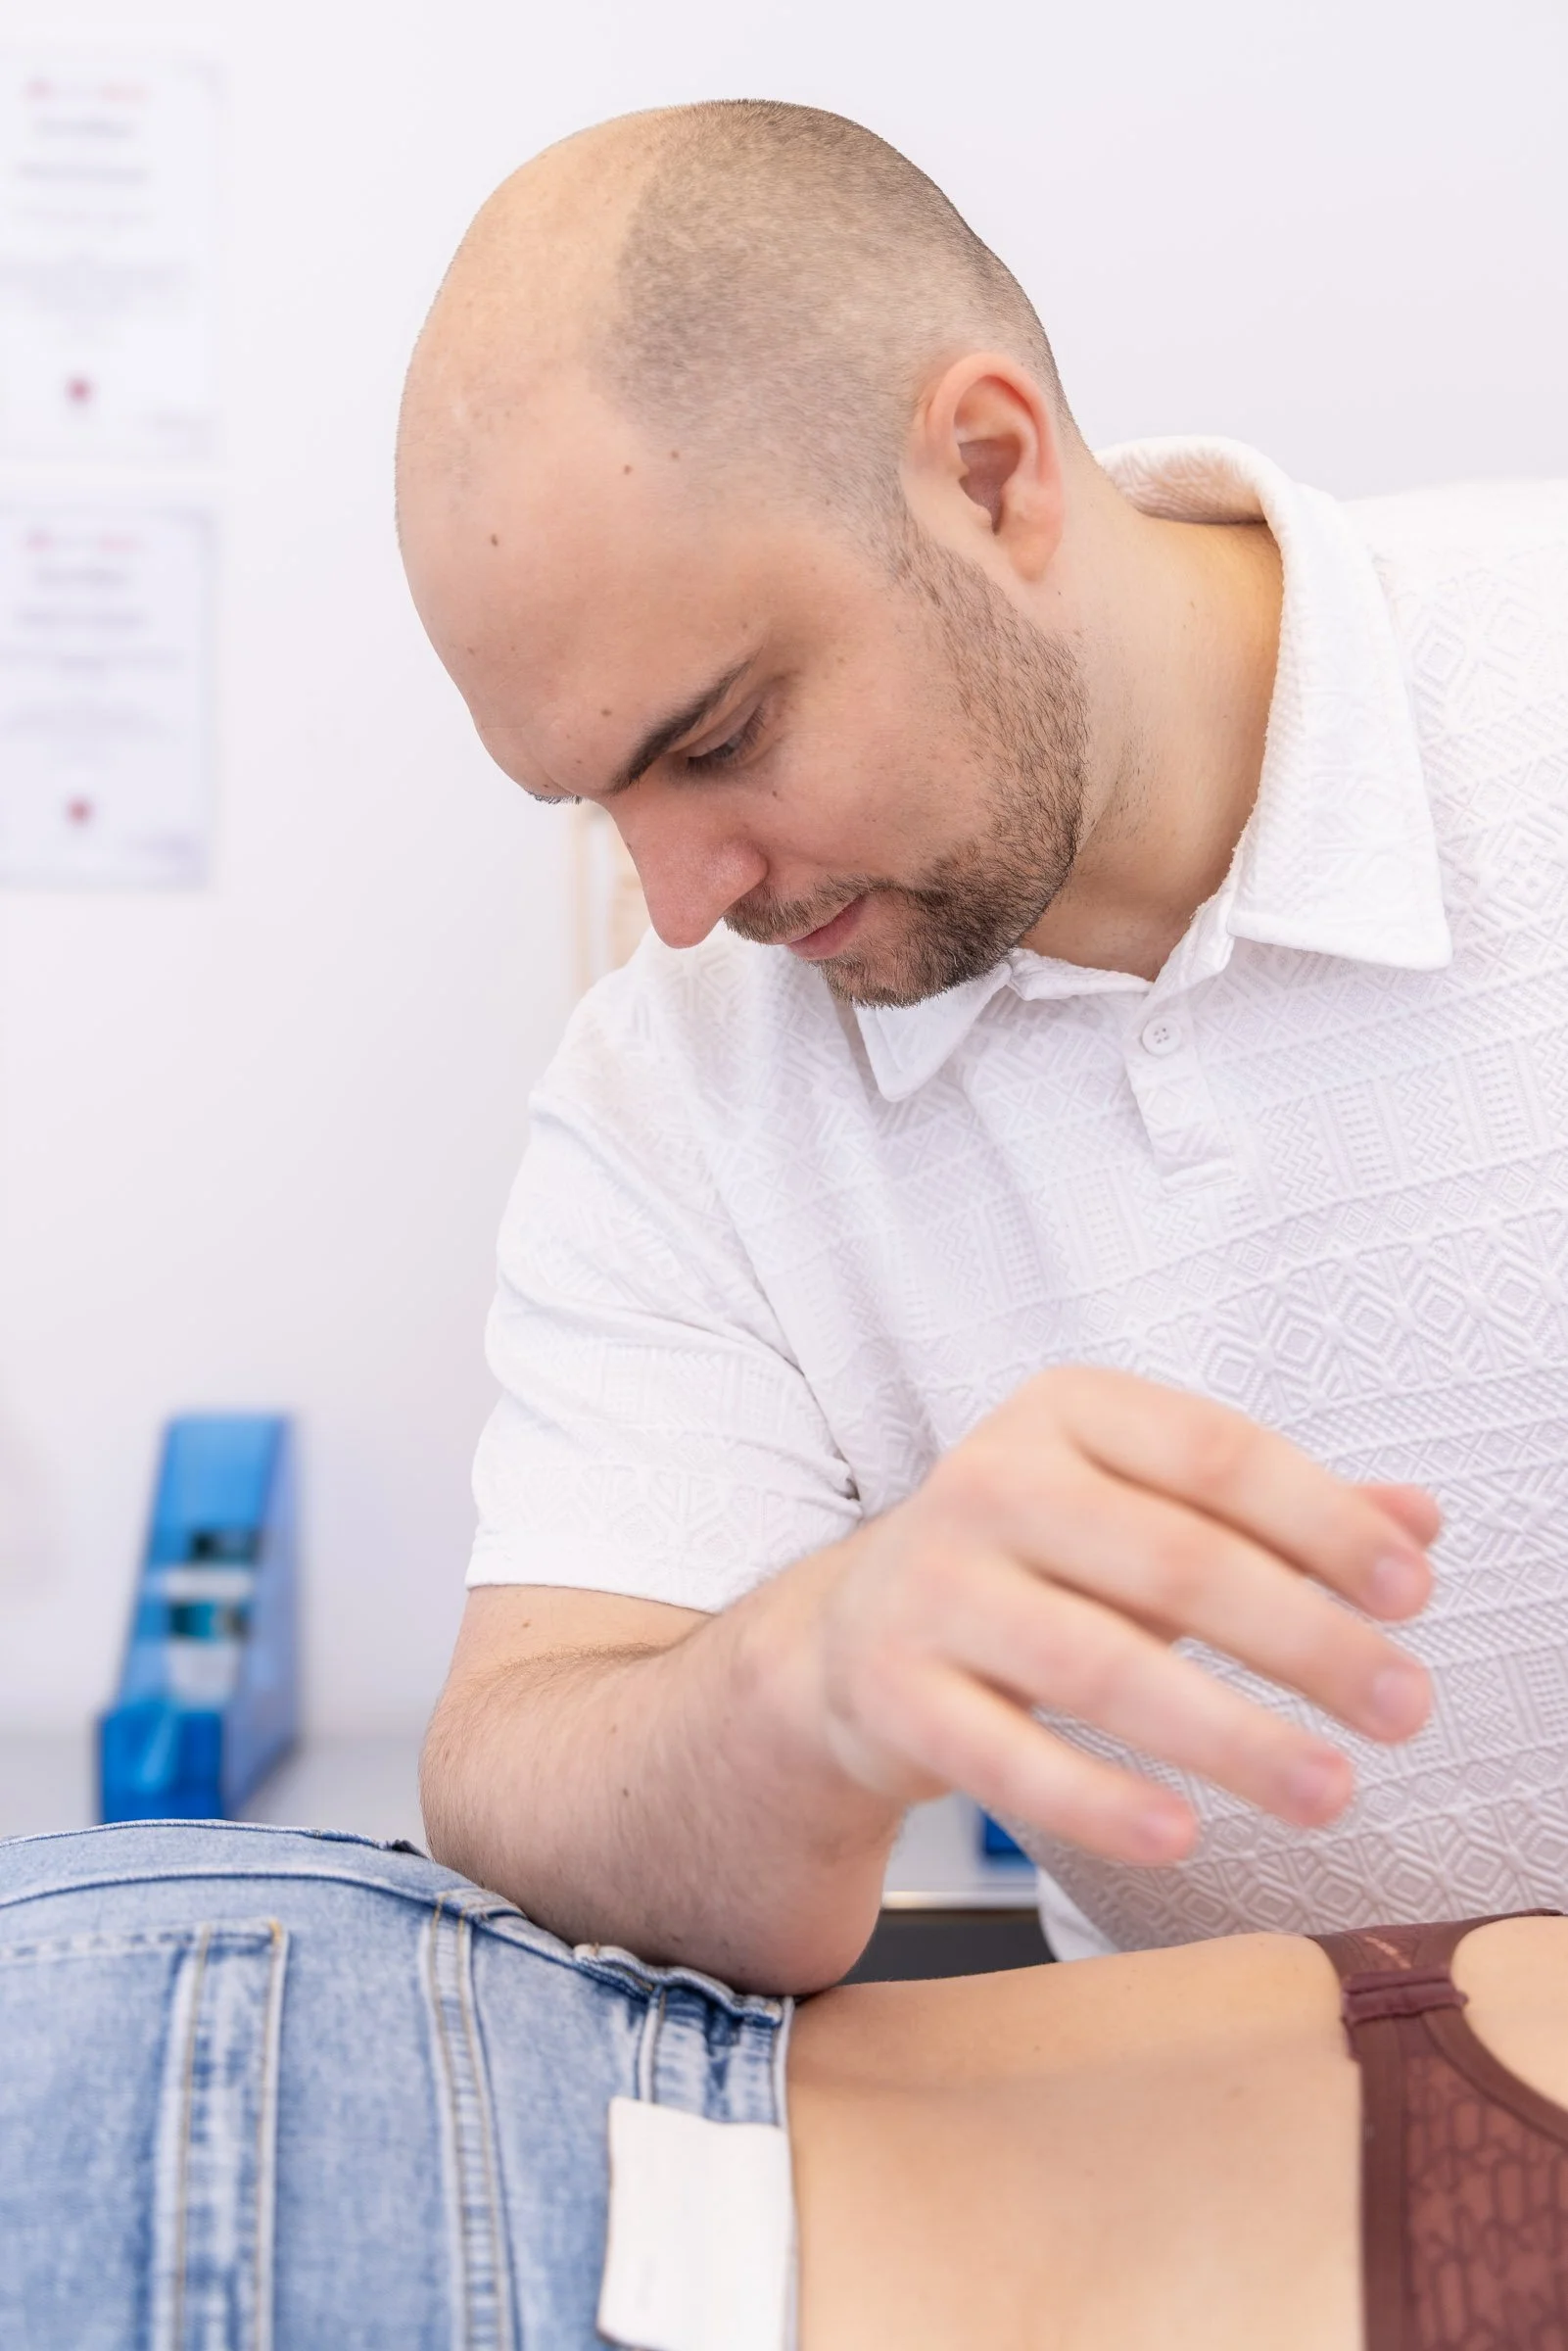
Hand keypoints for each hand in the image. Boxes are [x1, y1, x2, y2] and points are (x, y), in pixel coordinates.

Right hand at [806, 1368, 1435, 1864]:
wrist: (851, 1636)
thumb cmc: (1037, 1563)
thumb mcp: (1148, 1510)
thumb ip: (1277, 1516)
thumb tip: (1419, 1523)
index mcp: (1065, 1412)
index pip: (1216, 1453)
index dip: (1323, 1522)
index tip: (1412, 1594)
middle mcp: (989, 1480)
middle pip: (1171, 1561)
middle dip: (1303, 1640)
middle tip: (1402, 1708)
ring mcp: (932, 1587)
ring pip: (1097, 1666)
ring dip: (1229, 1736)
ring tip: (1328, 1791)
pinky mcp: (893, 1693)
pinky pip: (1006, 1758)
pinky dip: (1097, 1800)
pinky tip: (1182, 1832)